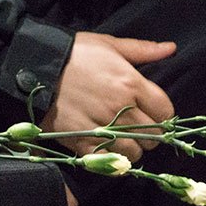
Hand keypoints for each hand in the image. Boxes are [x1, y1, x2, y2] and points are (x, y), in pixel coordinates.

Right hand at [40, 32, 175, 161]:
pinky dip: (111, 160)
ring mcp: (102, 127)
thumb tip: (170, 49)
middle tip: (137, 130)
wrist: (35, 68)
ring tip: (121, 141)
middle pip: (152, 135)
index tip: (152, 114)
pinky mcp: (82, 142)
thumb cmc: (73, 53)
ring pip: (133, 152)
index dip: (161, 116)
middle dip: (149, 135)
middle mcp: (121, 108)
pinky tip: (107, 151)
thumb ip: (141, 50)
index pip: (165, 111)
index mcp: (131, 83)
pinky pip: (107, 161)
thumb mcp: (108, 44)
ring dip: (131, 149)